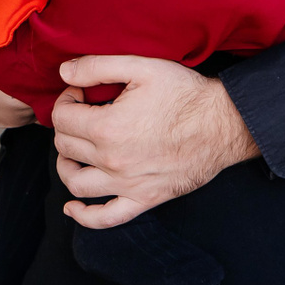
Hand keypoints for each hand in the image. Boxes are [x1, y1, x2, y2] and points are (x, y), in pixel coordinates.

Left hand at [48, 56, 259, 228]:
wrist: (222, 124)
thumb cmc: (184, 94)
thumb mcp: (142, 67)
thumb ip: (97, 66)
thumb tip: (64, 73)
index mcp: (107, 127)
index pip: (62, 118)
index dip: (66, 99)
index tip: (80, 92)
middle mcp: (112, 161)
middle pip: (66, 147)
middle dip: (67, 125)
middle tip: (82, 112)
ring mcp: (127, 185)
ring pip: (76, 183)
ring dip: (66, 166)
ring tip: (73, 151)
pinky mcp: (144, 199)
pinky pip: (105, 218)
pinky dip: (83, 216)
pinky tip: (73, 207)